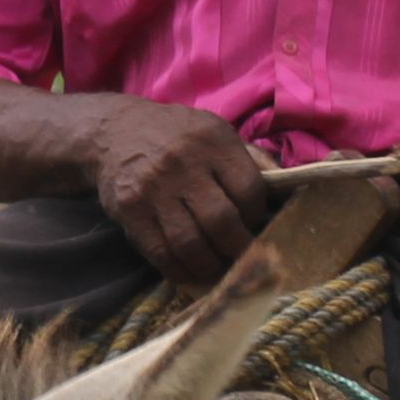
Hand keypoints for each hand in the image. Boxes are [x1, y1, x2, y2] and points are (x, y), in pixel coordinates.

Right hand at [87, 100, 275, 285]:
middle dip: (238, 248)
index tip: (254, 223)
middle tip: (242, 255)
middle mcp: (182, 164)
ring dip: (210, 264)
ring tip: (216, 265)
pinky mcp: (130, 211)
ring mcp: (153, 189)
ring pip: (191, 244)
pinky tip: (189, 267)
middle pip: (221, 221)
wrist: (112, 132)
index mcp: (211, 141)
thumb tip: (287, 183)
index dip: (257, 215)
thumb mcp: (214, 130)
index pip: (248, 189)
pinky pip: (161, 253)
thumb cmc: (175, 135)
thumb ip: (249, 157)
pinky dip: (180, 269)